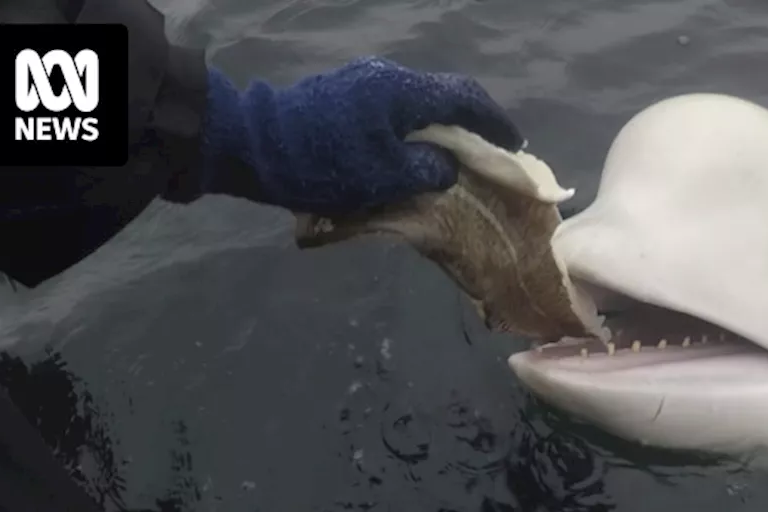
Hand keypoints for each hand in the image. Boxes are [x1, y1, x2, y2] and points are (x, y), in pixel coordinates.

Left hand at [198, 57, 524, 215]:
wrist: (254, 146)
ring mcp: (364, 83)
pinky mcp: (345, 94)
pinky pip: (394, 109)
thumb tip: (446, 166)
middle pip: (443, 96)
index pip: (466, 99)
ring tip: (452, 159)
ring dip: (440, 128)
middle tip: (488, 153)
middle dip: (470, 125)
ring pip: (417, 103)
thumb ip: (428, 170)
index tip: (514, 146)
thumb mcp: (385, 178)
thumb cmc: (323, 164)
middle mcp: (388, 78)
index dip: (494, 123)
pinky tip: (412, 153)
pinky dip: (414, 129)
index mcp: (404, 92)